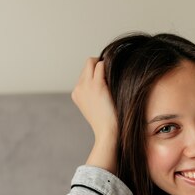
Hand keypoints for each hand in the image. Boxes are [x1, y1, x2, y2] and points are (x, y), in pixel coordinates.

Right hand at [71, 57, 118, 173]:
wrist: (107, 133)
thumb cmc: (106, 123)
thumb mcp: (96, 107)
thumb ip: (95, 95)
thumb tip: (106, 84)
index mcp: (76, 94)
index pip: (85, 74)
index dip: (96, 73)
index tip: (108, 79)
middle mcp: (78, 88)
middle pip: (87, 65)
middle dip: (99, 65)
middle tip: (113, 73)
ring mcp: (86, 85)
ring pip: (92, 61)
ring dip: (105, 65)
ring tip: (115, 75)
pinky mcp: (97, 85)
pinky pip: (102, 64)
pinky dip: (110, 65)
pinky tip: (117, 75)